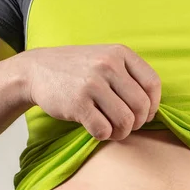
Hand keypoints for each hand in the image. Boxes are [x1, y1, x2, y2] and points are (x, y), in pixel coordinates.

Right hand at [20, 43, 161, 140]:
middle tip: (126, 125)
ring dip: (122, 133)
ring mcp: (92, 84)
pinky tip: (97, 130)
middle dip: (138, 123)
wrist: (36, 70)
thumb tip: (152, 109)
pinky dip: (104, 136)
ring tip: (112, 130)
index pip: (153, 84)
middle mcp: (108, 65)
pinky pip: (103, 130)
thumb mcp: (105, 59)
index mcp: (120, 54)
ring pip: (125, 121)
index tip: (144, 114)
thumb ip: (129, 76)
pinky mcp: (77, 103)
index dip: (153, 105)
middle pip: (141, 106)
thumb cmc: (77, 70)